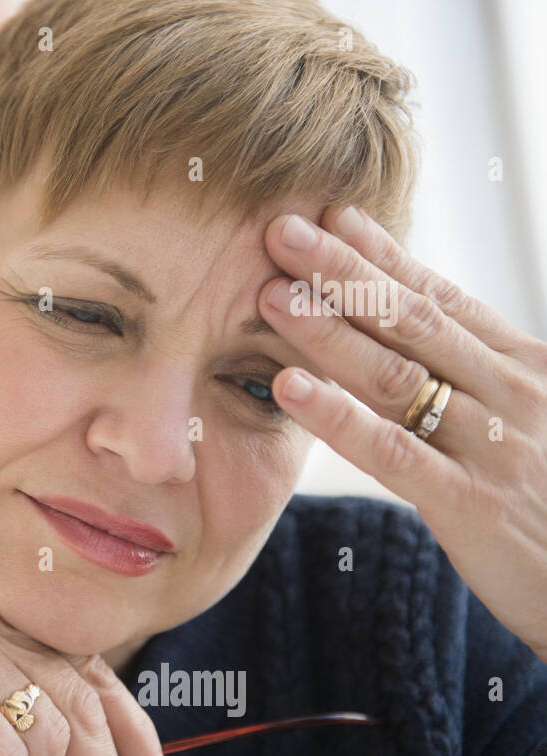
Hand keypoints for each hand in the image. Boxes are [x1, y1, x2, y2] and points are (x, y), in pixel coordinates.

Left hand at [258, 206, 546, 660]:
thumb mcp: (533, 424)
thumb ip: (480, 379)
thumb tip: (419, 335)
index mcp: (523, 368)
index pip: (442, 298)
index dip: (383, 255)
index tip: (330, 215)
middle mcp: (511, 394)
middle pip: (412, 321)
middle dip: (342, 272)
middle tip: (279, 230)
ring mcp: (492, 447)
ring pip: (396, 376)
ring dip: (328, 331)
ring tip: (270, 295)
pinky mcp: (472, 504)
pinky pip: (393, 452)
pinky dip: (338, 418)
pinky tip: (289, 388)